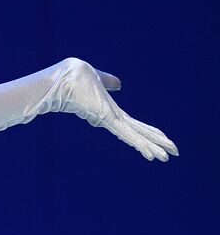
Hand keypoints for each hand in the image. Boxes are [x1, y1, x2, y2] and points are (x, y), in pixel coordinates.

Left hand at [46, 57, 178, 161]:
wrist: (62, 77)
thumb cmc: (71, 77)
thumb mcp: (96, 78)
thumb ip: (108, 81)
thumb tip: (119, 85)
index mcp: (108, 110)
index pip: (131, 124)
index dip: (146, 131)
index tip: (159, 139)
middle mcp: (110, 117)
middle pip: (137, 132)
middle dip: (155, 142)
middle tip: (172, 154)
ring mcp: (109, 119)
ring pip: (136, 136)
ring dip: (153, 146)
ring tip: (166, 158)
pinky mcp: (107, 119)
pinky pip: (128, 134)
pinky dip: (142, 144)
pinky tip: (153, 154)